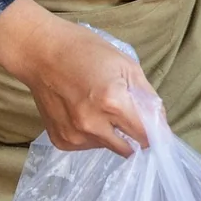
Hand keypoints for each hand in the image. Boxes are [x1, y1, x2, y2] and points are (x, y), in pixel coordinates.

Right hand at [0, 0, 159, 154]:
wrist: (40, 52)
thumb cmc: (85, 51)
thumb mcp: (126, 65)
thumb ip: (147, 97)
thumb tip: (160, 123)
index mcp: (112, 103)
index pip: (146, 136)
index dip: (155, 133)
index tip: (156, 130)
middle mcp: (93, 125)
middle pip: (128, 149)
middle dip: (133, 136)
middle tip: (126, 115)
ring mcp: (74, 136)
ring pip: (107, 147)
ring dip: (111, 134)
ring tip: (97, 106)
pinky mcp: (61, 141)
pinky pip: (87, 145)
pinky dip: (91, 134)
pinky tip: (82, 112)